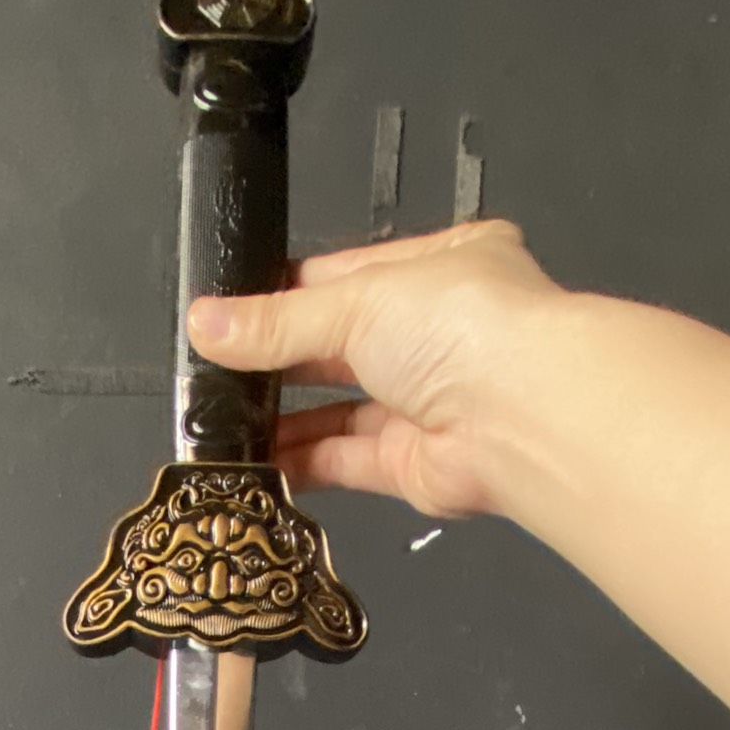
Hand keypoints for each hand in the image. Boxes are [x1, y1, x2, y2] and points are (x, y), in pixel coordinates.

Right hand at [186, 221, 561, 517]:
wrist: (523, 416)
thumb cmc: (467, 328)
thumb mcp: (354, 301)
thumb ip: (275, 321)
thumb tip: (206, 324)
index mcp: (437, 266)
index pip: (345, 276)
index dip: (284, 296)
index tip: (228, 314)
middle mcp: (437, 334)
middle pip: (339, 346)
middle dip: (278, 361)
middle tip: (215, 372)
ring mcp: (429, 401)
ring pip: (340, 409)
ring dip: (284, 418)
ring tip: (221, 421)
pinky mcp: (416, 463)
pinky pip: (347, 460)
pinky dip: (302, 462)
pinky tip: (256, 460)